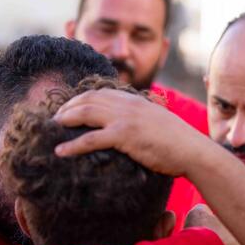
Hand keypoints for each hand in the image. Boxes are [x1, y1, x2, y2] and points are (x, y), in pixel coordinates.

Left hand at [53, 89, 213, 176]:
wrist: (192, 150)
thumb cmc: (177, 142)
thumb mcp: (156, 121)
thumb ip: (140, 118)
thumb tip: (128, 127)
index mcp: (134, 99)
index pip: (99, 92)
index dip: (79, 98)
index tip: (67, 108)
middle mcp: (127, 104)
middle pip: (87, 99)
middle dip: (67, 107)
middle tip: (54, 118)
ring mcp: (125, 118)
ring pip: (85, 113)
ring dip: (65, 120)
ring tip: (52, 128)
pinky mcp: (124, 136)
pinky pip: (91, 139)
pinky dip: (72, 145)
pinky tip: (60, 151)